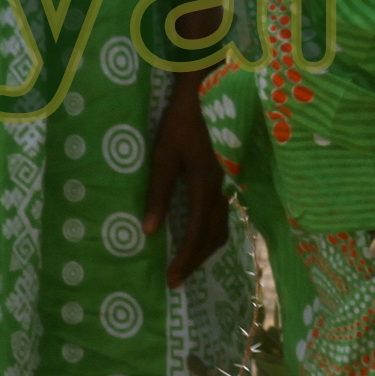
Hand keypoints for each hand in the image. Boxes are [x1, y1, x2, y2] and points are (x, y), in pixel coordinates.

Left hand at [144, 73, 230, 288]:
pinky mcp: (223, 176)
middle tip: (177, 278)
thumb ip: (158, 194)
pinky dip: (209, 231)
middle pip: (213, 237)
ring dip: (204, 248)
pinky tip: (197, 232)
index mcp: (205, 188)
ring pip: (221, 227)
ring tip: (186, 261)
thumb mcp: (163, 157)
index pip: (197, 235)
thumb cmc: (180, 123)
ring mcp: (224, 183)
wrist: (205, 94)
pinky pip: (221, 213)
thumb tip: (150, 232)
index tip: (171, 281)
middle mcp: (219, 191)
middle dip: (196, 260)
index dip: (185, 261)